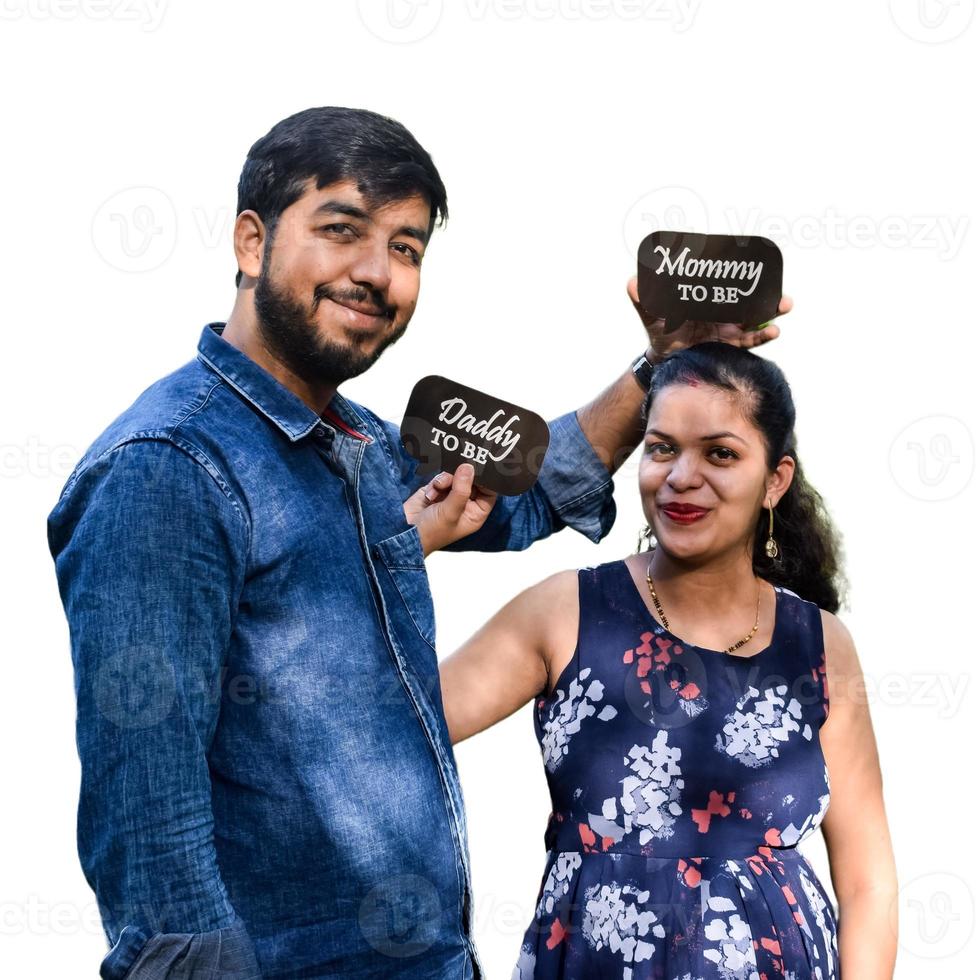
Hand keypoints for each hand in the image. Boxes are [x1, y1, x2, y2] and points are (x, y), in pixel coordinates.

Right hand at [403, 463, 498, 556]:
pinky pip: (442, 477)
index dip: (488, 480)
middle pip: (473, 481)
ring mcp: (450, 496)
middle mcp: (465, 504)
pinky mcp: (436, 489)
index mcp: (475, 514)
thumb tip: (469, 467)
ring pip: (456, 476)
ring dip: (447, 479)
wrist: (403, 533)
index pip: (490, 493)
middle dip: (464, 476)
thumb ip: (462, 489)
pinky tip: (430, 493)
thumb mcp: (450, 512)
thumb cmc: (431, 532)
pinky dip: (437, 482)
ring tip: (439, 488)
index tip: (482, 467)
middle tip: (459, 468)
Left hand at [626, 275, 792, 358]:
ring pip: (755, 320)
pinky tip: (774, 332)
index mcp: (708, 301)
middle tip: (779, 288)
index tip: (759, 264)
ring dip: (771, 313)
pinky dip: (763, 337)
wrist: (663, 360)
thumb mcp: (652, 317)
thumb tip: (632, 283)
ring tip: (785, 305)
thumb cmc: (660, 333)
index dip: (744, 275)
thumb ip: (644, 302)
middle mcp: (722, 313)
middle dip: (767, 294)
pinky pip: (750, 342)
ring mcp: (729, 330)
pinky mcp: (730, 347)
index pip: (728, 285)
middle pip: (749, 300)